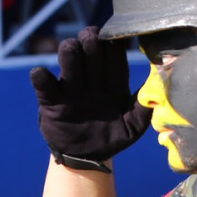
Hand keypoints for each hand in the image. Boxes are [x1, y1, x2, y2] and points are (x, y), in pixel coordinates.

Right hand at [28, 26, 150, 170]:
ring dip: (69, 51)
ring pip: (69, 62)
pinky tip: (41, 73)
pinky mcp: (51, 101)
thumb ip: (143, 110)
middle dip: (91, 41)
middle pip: (91, 52)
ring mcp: (71, 89)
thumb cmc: (112, 138)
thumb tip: (156, 91)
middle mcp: (92, 81)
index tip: (115, 36)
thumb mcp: (131, 128)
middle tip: (91, 37)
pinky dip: (40, 77)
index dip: (114, 45)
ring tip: (71, 49)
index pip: (114, 58)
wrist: (86, 159)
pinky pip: (44, 85)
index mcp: (113, 84)